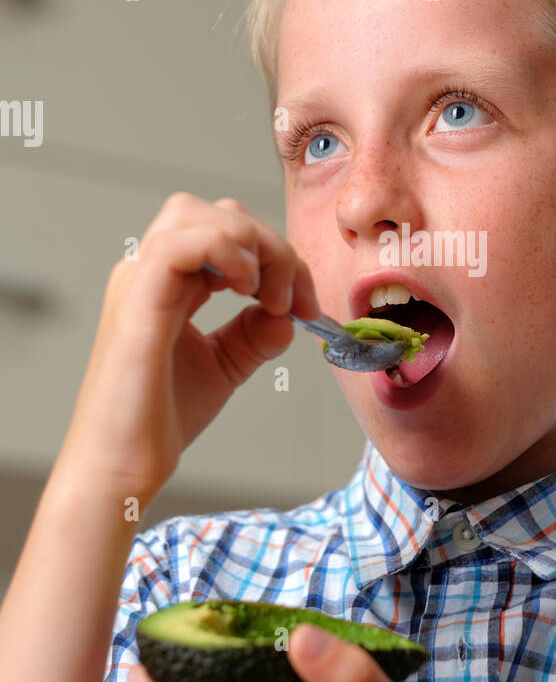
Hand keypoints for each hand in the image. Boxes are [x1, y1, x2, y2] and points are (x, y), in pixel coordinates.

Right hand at [55, 192, 319, 503]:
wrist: (123, 467)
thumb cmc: (159, 420)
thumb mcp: (225, 365)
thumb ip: (254, 333)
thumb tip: (286, 311)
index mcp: (166, 282)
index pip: (226, 232)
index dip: (276, 256)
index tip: (305, 304)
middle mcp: (147, 272)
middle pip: (217, 214)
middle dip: (271, 246)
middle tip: (295, 299)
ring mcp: (138, 282)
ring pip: (198, 215)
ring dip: (253, 246)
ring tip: (270, 296)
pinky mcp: (137, 303)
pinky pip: (179, 244)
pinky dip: (224, 252)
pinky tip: (246, 289)